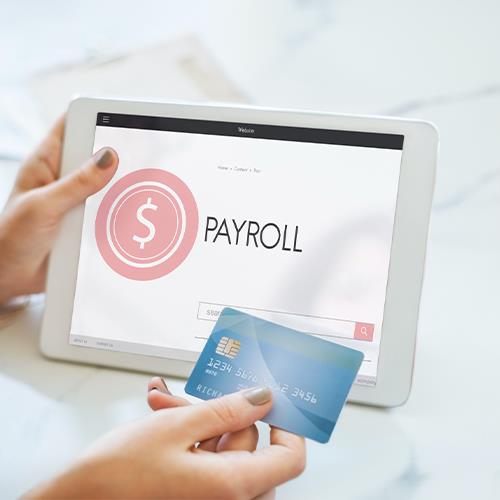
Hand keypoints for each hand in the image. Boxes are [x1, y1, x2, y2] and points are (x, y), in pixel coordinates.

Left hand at [0, 117, 118, 303]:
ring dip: (119, 188)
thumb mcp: (43, 206)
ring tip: (136, 188)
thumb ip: (77, 184)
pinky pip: (109, 210)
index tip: (122, 118)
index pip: (73, 124)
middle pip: (97, 155)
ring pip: (107, 185)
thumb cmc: (11, 239)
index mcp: (46, 162)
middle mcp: (64, 178)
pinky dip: (119, 211)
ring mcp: (77, 200)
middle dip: (118, 155)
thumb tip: (108, 157)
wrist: (11, 278)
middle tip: (140, 158)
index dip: (95, 116)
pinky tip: (129, 214)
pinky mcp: (87, 221)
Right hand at [28, 386, 305, 498]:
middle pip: (250, 446)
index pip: (290, 458)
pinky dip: (192, 438)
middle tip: (190, 397)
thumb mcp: (175, 428)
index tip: (272, 399)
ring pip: (225, 448)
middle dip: (220, 414)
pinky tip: (165, 417)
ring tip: (165, 405)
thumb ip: (226, 410)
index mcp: (233, 488)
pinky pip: (209, 460)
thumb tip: (263, 398)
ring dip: (199, 421)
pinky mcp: (197, 495)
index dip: (288, 425)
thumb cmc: (115, 477)